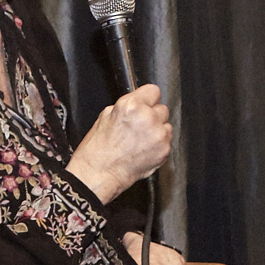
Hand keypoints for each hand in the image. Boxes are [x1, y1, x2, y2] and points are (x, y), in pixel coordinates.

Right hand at [68, 83, 171, 201]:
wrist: (99, 173)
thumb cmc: (98, 148)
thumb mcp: (106, 116)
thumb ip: (127, 106)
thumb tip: (139, 103)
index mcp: (132, 106)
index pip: (154, 91)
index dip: (148, 98)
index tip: (146, 104)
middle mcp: (148, 118)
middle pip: (162, 109)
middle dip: (153, 116)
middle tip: (139, 127)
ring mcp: (158, 135)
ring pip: (167, 126)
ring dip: (157, 131)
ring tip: (140, 141)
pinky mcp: (164, 150)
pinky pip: (167, 142)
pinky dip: (158, 146)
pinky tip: (144, 151)